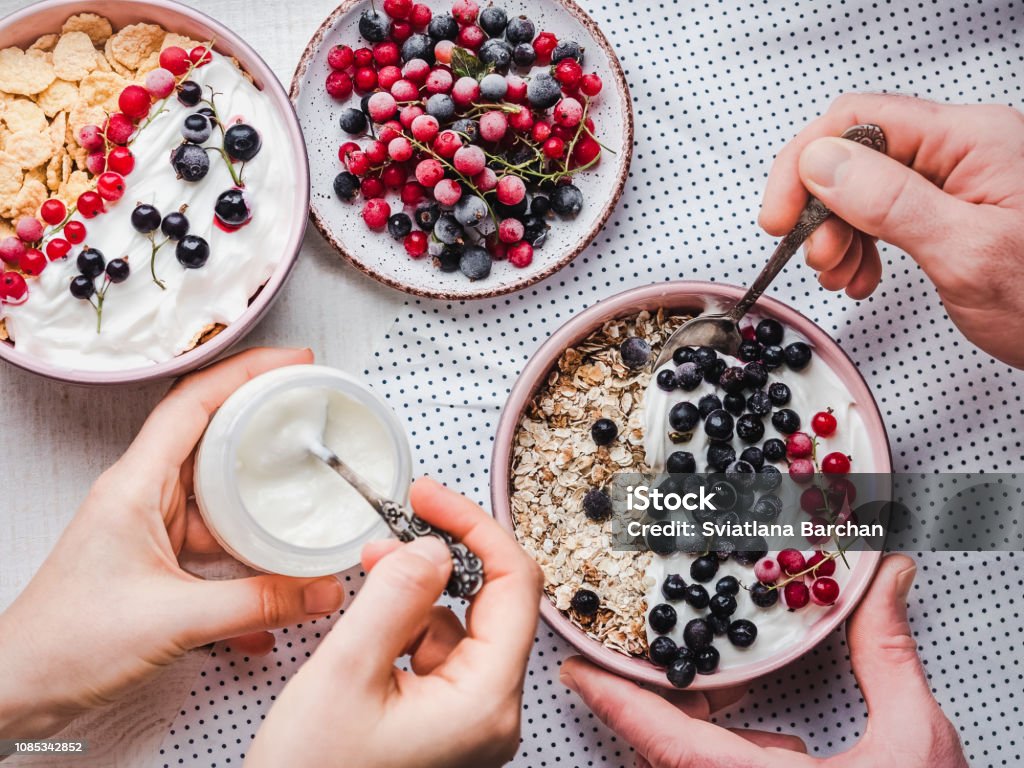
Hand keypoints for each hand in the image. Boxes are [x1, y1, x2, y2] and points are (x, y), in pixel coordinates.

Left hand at [0, 347, 345, 738]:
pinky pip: (215, 531)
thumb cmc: (67, 644)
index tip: (293, 362)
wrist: (23, 687)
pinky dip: (250, 542)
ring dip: (261, 483)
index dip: (246, 372)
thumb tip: (324, 591)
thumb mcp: (175, 620)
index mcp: (135, 486)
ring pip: (217, 484)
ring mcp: (151, 524)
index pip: (193, 402)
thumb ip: (259, 605)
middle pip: (210, 430)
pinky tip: (279, 571)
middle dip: (263, 414)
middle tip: (309, 408)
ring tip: (308, 480)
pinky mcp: (160, 556)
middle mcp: (143, 495)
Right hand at [246, 477, 542, 767]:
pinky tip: (375, 615)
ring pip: (462, 625)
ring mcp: (470, 721)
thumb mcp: (344, 674)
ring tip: (373, 567)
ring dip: (421, 589)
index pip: (516, 585)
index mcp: (486, 702)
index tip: (430, 497)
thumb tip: (433, 546)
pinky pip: (440, 653)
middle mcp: (491, 712)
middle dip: (445, 554)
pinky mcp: (445, 724)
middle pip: (494, 602)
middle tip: (400, 519)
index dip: (475, 527)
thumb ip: (394, 598)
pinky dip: (409, 624)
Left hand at [560, 554, 968, 767]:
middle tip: (627, 647)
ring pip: (694, 760)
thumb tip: (886, 580)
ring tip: (691, 673)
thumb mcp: (915, 741)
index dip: (613, 700)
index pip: (662, 739)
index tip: (572, 669)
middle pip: (669, 746)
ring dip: (692, 718)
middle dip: (650, 696)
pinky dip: (726, 743)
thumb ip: (888, 655)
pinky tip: (758, 726)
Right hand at [759, 93, 1023, 367]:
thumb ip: (890, 202)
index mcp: (971, 140)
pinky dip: (860, 246)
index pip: (857, 120)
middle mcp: (962, 150)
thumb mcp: (966, 253)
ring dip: (837, 233)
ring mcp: (956, 181)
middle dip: (821, 209)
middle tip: (819, 258)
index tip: (780, 217)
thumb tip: (820, 161)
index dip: (805, 164)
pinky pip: (884, 213)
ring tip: (844, 274)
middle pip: (855, 154)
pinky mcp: (950, 211)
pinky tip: (862, 274)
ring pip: (862, 188)